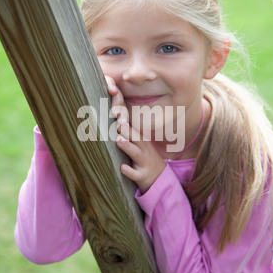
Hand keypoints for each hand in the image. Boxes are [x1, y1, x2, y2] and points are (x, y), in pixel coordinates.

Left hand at [105, 76, 165, 193]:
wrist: (160, 178)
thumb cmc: (144, 156)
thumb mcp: (138, 141)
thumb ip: (125, 128)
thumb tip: (111, 111)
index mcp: (139, 137)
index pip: (129, 121)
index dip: (122, 109)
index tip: (113, 94)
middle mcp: (142, 147)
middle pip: (134, 135)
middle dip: (125, 127)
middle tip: (116, 120)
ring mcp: (143, 161)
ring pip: (135, 153)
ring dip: (127, 146)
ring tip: (118, 140)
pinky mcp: (142, 175)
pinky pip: (136, 174)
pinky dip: (130, 171)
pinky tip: (122, 168)